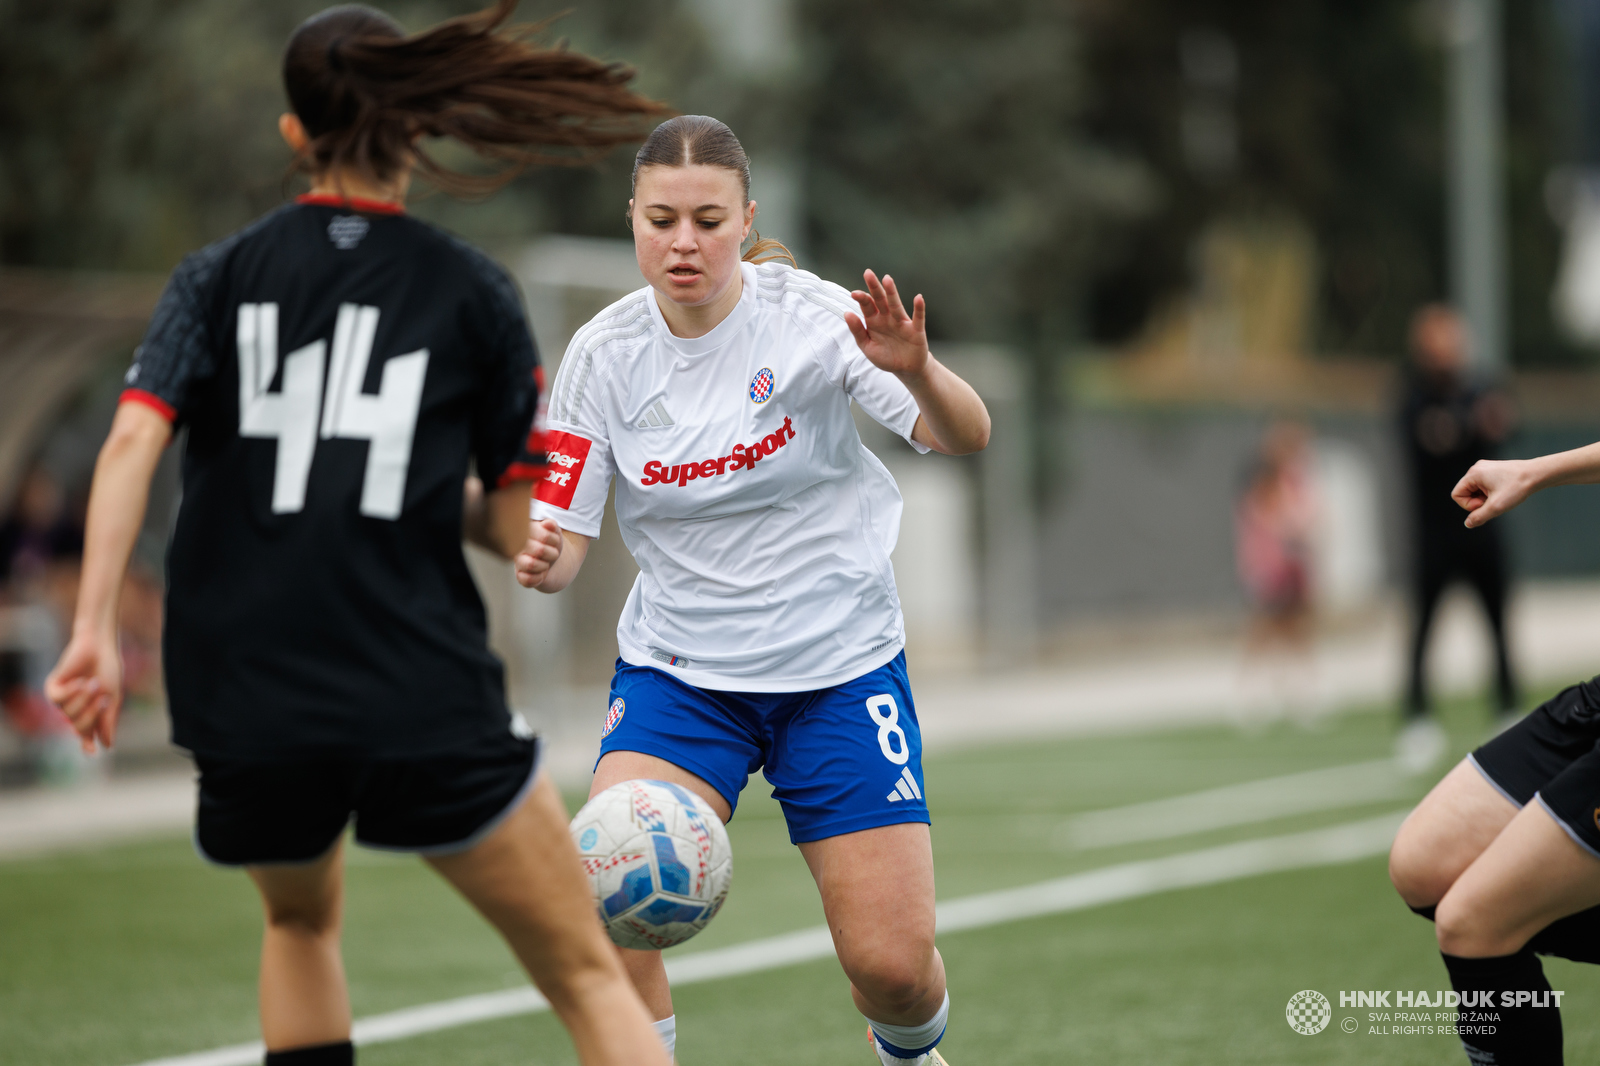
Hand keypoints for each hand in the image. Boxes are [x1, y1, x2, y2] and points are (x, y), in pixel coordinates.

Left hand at [44, 630, 122, 752]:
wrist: (99, 646)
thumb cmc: (108, 669)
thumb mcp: (113, 697)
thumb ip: (108, 720)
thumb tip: (107, 745)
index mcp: (91, 712)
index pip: (87, 733)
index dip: (88, 743)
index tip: (93, 752)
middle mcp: (75, 708)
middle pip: (79, 727)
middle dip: (92, 714)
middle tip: (104, 699)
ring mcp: (62, 700)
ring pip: (69, 713)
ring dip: (84, 699)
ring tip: (93, 682)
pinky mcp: (52, 688)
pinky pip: (58, 699)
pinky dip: (71, 691)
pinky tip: (79, 680)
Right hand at [514, 518, 563, 587]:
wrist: (550, 560)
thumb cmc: (550, 543)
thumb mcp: (555, 532)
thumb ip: (552, 526)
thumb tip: (549, 523)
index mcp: (525, 530)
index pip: (544, 536)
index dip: (555, 540)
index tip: (554, 541)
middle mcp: (518, 545)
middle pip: (540, 551)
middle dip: (553, 554)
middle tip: (552, 553)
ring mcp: (517, 561)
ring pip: (531, 565)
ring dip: (545, 565)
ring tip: (545, 563)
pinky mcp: (519, 575)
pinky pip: (528, 579)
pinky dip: (539, 577)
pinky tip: (541, 573)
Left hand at [845, 270, 929, 377]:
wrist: (906, 369)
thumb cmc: (886, 356)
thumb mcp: (867, 346)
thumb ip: (857, 331)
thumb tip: (847, 313)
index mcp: (874, 321)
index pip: (867, 306)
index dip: (861, 298)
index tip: (854, 293)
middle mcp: (887, 318)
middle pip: (880, 300)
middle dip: (874, 287)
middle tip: (868, 273)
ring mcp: (902, 323)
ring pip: (896, 305)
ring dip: (892, 293)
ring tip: (887, 279)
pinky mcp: (915, 331)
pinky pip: (918, 318)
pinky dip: (919, 309)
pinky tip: (918, 298)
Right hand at [1452, 458, 1538, 527]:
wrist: (1538, 474)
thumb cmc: (1517, 487)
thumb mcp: (1496, 506)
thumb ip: (1479, 517)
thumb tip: (1468, 524)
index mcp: (1473, 474)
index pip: (1457, 495)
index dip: (1469, 505)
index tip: (1486, 505)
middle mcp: (1476, 468)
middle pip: (1465, 492)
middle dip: (1478, 501)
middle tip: (1494, 502)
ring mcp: (1485, 468)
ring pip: (1475, 490)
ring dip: (1485, 497)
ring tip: (1501, 497)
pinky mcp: (1493, 469)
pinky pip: (1484, 485)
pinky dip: (1491, 492)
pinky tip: (1504, 493)